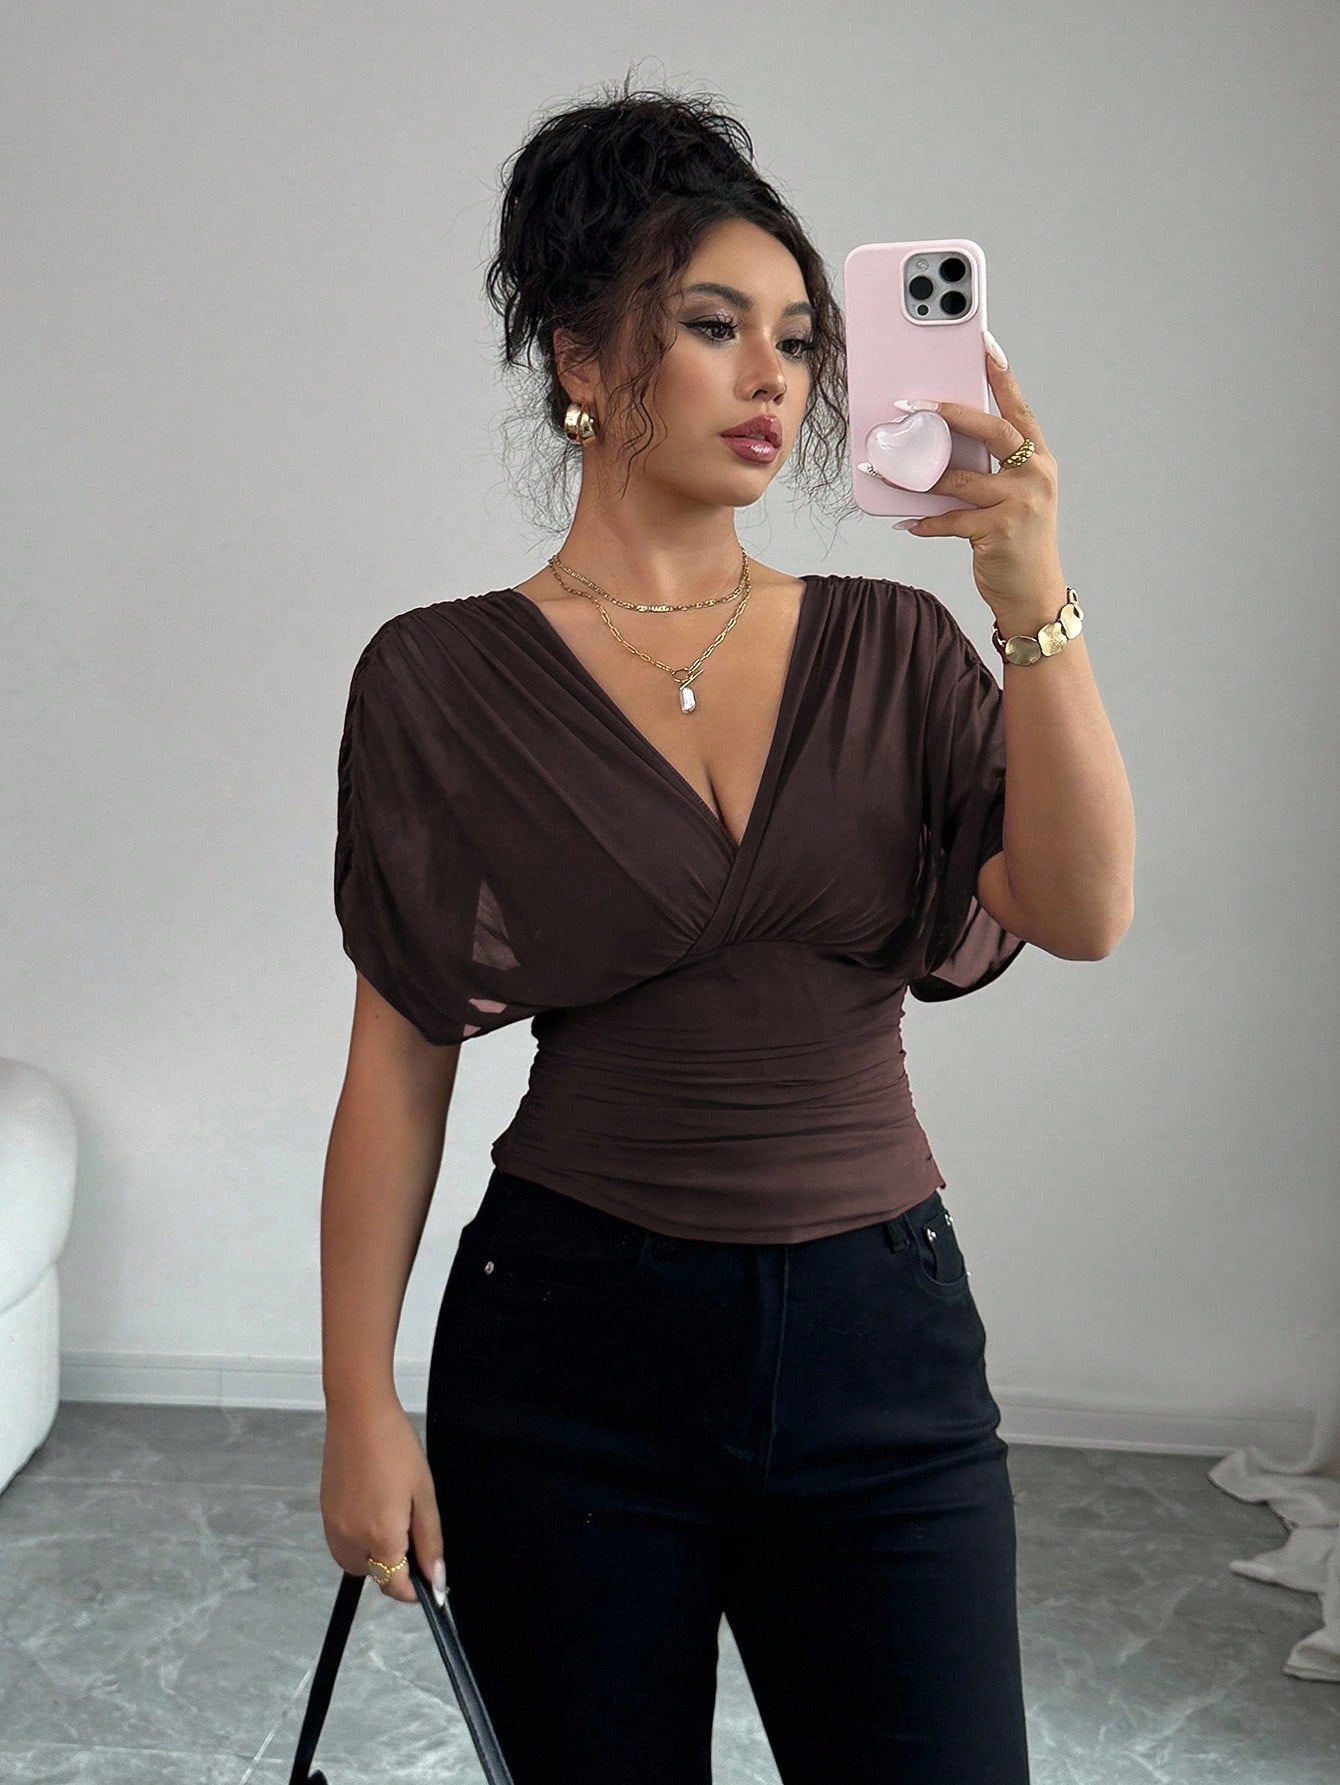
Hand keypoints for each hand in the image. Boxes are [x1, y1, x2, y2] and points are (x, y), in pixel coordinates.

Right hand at [320, 1399, 446, 1606]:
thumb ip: (429, 1541)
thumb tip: (437, 1581)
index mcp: (379, 1538)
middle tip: (412, 1533)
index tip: (431, 1578)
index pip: (395, 1587)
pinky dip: (358, 1540)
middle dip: (396, 1568)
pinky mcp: (324, 1513)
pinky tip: (372, 1509)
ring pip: (356, 1563)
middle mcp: (350, 1541)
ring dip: (375, 1556)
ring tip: (393, 1519)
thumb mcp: (424, 1494)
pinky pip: (342, 1544)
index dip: (416, 1589)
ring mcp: (333, 1528)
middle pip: (375, 1577)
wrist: (358, 1414)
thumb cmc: (397, 1449)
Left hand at [900, 346, 1066, 620]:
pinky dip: (926, 521)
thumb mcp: (1012, 498)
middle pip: (992, 430)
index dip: (1000, 375)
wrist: (1034, 594)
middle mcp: (1035, 475)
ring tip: (884, 470)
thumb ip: (988, 470)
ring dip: (917, 476)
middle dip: (950, 414)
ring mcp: (1020, 503)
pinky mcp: (999, 531)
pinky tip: (908, 522)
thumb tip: (938, 447)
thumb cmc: (1017, 541)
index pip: (1018, 408)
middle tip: (913, 406)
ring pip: (960, 478)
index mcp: (1038, 459)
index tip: (983, 343)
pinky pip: (951, 519)